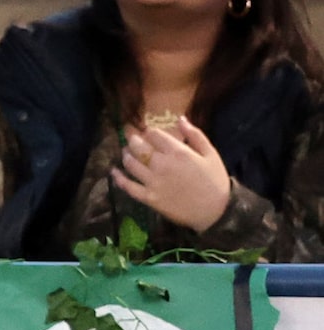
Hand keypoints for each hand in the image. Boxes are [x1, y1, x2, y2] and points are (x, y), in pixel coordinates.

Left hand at [112, 117, 233, 231]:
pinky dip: (118, 178)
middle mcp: (162, 165)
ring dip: (125, 155)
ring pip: (130, 164)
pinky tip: (113, 171)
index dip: (149, 132)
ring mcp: (153, 182)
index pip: (154, 134)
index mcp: (178, 152)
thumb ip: (196, 135)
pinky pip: (128, 186)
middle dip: (134, 141)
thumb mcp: (211, 154)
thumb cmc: (215, 180)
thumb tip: (180, 118)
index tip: (149, 133)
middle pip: (139, 147)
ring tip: (126, 152)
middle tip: (133, 140)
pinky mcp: (148, 197)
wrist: (215, 211)